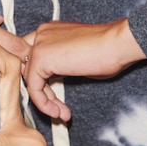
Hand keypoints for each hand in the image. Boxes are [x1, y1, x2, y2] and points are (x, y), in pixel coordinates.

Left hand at [23, 18, 146, 119]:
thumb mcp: (77, 58)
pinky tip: (57, 111)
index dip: (39, 78)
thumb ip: (61, 64)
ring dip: (44, 100)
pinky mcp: (41, 57)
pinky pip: (34, 86)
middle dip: (41, 91)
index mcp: (49, 32)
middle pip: (27, 67)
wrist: (118, 44)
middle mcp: (41, 35)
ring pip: (30, 78)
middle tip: (56, 107)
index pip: (31, 56)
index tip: (52, 95)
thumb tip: (54, 78)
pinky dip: (43, 103)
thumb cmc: (108, 51)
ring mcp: (39, 44)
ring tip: (60, 113)